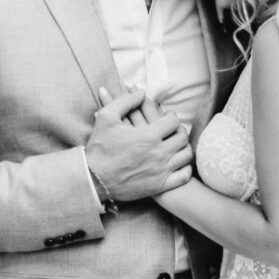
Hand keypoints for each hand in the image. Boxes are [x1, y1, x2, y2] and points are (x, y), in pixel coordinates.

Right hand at [85, 89, 192, 205]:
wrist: (93, 179)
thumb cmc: (99, 147)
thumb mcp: (106, 117)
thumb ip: (125, 101)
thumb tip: (141, 91)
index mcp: (148, 136)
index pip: (173, 122)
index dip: (171, 117)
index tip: (166, 118)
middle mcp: (158, 154)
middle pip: (182, 137)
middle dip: (179, 130)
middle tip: (172, 130)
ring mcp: (161, 171)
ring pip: (185, 156)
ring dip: (183, 147)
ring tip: (176, 144)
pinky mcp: (159, 186)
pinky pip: (183, 176)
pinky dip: (185, 168)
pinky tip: (178, 163)